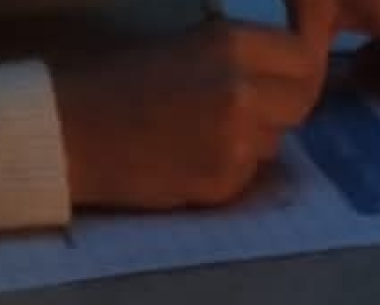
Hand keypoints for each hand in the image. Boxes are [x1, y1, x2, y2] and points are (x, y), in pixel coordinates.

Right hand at [53, 18, 329, 209]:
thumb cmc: (116, 79)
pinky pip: (250, 172)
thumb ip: (241, 54)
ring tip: (212, 125)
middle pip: (302, 102)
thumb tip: (286, 60)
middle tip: (258, 98)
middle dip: (287, 100)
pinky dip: (235, 164)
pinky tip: (196, 153)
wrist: (73, 134)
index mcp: (231, 46)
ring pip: (276, 139)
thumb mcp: (187, 44)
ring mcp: (237, 146)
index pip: (305, 57)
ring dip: (260, 133)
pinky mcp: (224, 186)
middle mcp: (243, 94)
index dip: (306, 61)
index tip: (297, 62)